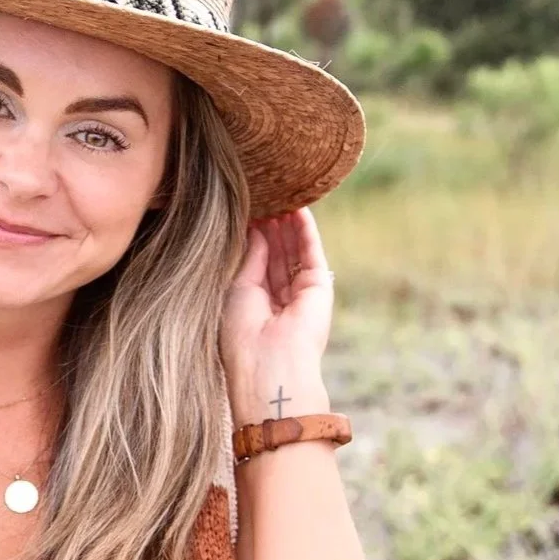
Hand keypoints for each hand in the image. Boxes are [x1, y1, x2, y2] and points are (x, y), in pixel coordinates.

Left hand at [220, 207, 334, 423]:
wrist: (269, 366)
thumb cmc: (243, 335)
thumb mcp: (240, 289)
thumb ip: (251, 259)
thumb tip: (257, 231)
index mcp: (256, 306)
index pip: (257, 264)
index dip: (253, 237)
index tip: (247, 210)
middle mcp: (280, 300)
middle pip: (276, 254)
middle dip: (271, 227)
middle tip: (264, 195)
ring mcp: (301, 294)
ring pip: (294, 251)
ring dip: (287, 224)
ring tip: (280, 194)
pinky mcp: (318, 288)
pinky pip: (311, 253)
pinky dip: (305, 231)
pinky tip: (299, 208)